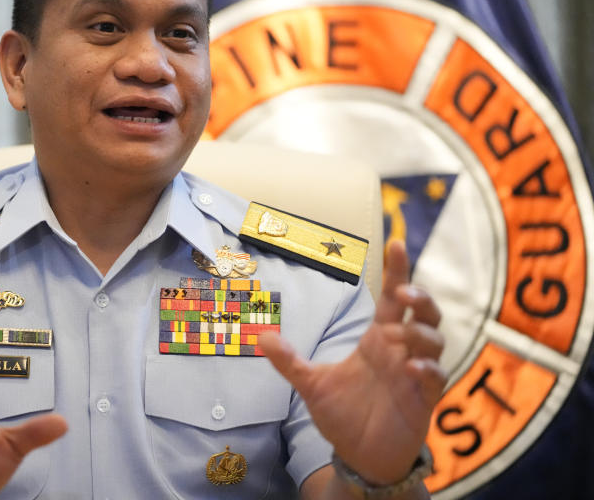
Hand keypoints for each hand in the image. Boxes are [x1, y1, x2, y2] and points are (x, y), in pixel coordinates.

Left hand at [260, 240, 445, 484]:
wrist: (361, 456)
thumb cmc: (343, 415)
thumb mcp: (311, 385)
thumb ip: (290, 361)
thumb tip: (261, 337)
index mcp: (378, 339)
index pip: (391, 298)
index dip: (396, 270)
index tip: (395, 242)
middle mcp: (400, 350)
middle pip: (424, 311)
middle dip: (420, 296)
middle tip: (403, 293)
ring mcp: (416, 373)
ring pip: (435, 338)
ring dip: (420, 332)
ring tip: (396, 337)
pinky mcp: (425, 398)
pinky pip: (437, 375)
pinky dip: (428, 368)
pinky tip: (411, 367)